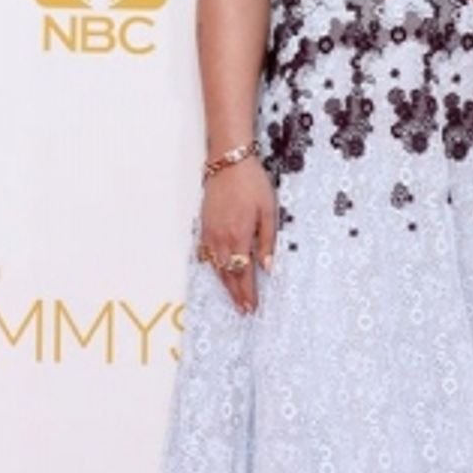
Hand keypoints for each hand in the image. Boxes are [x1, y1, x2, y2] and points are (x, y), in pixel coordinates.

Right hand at [195, 156, 276, 314]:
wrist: (228, 163)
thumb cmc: (253, 184)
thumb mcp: (268, 211)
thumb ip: (267, 241)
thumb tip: (267, 267)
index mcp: (239, 236)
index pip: (243, 272)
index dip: (247, 292)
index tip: (251, 307)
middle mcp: (221, 239)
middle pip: (227, 274)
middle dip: (235, 294)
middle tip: (242, 310)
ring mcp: (210, 232)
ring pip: (215, 266)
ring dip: (224, 283)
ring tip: (232, 296)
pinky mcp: (204, 225)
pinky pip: (206, 253)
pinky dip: (212, 266)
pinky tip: (218, 271)